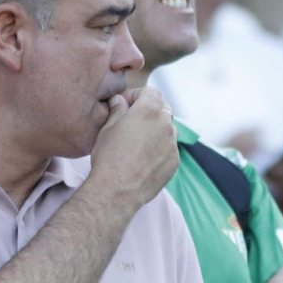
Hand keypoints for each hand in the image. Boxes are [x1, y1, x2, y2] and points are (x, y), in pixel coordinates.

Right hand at [87, 88, 178, 213]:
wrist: (117, 191)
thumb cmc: (108, 157)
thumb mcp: (107, 128)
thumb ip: (117, 110)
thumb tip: (120, 101)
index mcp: (148, 111)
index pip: (149, 92)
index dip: (135, 95)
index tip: (124, 104)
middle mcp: (165, 124)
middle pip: (163, 108)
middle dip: (149, 109)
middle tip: (133, 120)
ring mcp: (172, 144)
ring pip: (168, 128)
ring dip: (156, 129)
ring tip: (138, 141)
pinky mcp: (174, 161)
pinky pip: (169, 148)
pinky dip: (159, 147)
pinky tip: (143, 158)